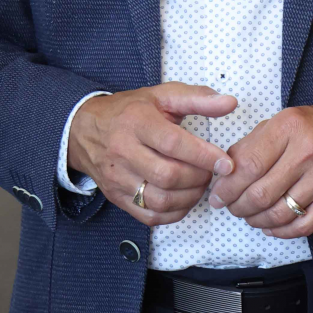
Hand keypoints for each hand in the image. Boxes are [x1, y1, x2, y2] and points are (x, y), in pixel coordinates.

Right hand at [67, 82, 235, 226]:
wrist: (83, 129)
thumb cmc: (128, 111)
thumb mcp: (162, 96)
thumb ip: (198, 99)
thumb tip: (229, 103)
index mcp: (136, 122)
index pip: (173, 144)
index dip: (204, 156)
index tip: (226, 163)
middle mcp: (123, 151)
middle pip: (168, 176)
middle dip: (199, 178)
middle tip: (212, 172)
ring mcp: (118, 178)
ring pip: (160, 200)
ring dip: (189, 197)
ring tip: (200, 184)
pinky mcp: (116, 197)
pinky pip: (150, 216)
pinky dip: (174, 213)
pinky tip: (184, 199)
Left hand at [208, 102, 312, 239]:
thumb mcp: (283, 121)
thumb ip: (252, 145)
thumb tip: (224, 174)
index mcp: (289, 128)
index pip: (247, 166)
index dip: (227, 187)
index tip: (218, 196)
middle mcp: (309, 152)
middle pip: (260, 194)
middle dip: (238, 207)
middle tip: (232, 208)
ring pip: (279, 214)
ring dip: (257, 221)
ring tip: (250, 217)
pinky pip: (303, 226)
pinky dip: (282, 232)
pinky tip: (271, 227)